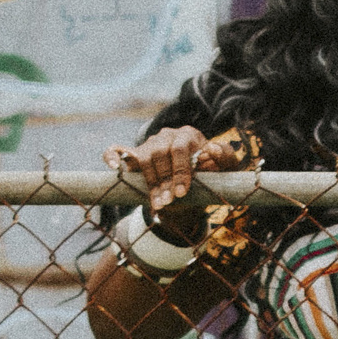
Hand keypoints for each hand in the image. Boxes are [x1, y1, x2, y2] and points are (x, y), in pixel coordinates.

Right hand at [105, 126, 230, 238]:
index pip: (180, 150)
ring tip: (158, 203)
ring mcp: (149, 143)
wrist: (197, 177)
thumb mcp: (226, 165)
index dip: (180, 171)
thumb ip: (225, 157)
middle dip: (164, 182)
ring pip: (143, 159)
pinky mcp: (134, 152)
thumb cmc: (213, 170)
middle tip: (168, 202)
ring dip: (150, 183)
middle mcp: (167, 135)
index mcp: (189, 134)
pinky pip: (116, 150)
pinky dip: (111, 156)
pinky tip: (113, 167)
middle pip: (160, 156)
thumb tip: (211, 149)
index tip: (182, 192)